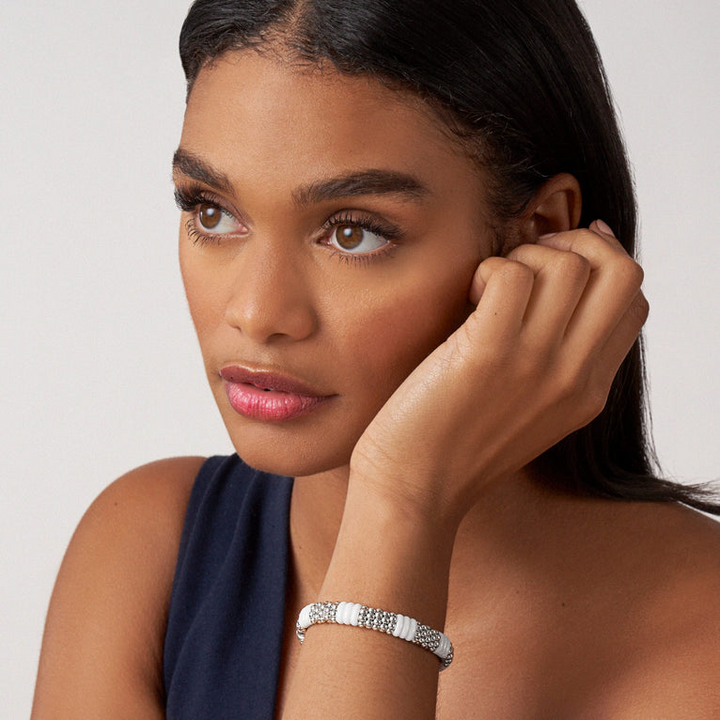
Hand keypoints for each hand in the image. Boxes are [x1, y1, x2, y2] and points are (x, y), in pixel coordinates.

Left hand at [349, 221, 648, 527]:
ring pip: (568, 265)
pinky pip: (511, 275)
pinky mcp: (487, 354)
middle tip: (530, 257)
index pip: (634, 303)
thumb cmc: (456, 442)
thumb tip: (556, 286)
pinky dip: (490, 270)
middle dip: (577, 244)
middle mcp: (573, 377)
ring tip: (490, 285)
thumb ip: (555, 361)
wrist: (415, 488)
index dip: (603, 264)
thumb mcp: (528, 408)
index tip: (561, 257)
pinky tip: (469, 297)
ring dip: (524, 257)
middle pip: (622, 273)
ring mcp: (534, 365)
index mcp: (588, 391)